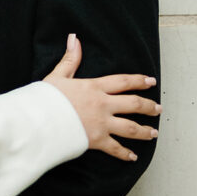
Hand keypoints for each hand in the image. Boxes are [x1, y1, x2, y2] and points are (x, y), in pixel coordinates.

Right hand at [44, 34, 159, 160]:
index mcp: (94, 87)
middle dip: (149, 107)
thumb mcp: (58, 75)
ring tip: (153, 133)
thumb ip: (70, 59)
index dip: (139, 80)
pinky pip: (116, 148)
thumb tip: (74, 38)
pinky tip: (133, 157)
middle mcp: (102, 105)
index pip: (123, 82)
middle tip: (158, 109)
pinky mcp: (96, 140)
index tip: (151, 81)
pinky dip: (125, 154)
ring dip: (145, 131)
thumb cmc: (45, 98)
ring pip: (131, 128)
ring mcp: (101, 123)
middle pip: (134, 104)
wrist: (38, 120)